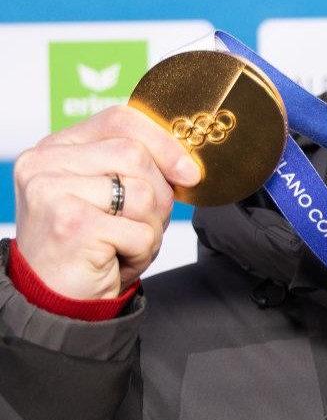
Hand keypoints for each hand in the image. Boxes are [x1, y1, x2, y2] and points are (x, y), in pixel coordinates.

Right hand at [12, 106, 199, 300]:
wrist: (55, 299)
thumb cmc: (90, 245)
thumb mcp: (111, 194)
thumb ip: (135, 164)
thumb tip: (188, 162)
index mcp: (56, 147)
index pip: (120, 119)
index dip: (164, 142)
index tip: (189, 171)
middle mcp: (44, 163)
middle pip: (136, 155)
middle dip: (159, 194)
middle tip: (142, 224)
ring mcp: (52, 192)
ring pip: (143, 192)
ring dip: (150, 227)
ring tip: (123, 243)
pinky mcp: (70, 224)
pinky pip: (140, 230)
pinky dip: (141, 250)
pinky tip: (115, 259)